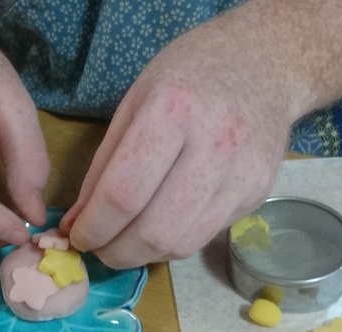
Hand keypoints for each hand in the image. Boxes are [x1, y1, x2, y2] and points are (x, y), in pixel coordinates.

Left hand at [60, 24, 292, 268]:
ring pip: (181, 244)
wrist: (264, 65)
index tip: (77, 237)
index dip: (93, 227)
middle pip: (154, 230)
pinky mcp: (258, 195)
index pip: (123, 193)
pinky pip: (204, 236)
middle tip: (97, 248)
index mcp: (172, 112)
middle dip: (115, 252)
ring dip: (142, 256)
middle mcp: (214, 146)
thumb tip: (78, 221)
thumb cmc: (188, 74)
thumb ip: (104, 164)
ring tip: (123, 245)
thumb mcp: (134, 102)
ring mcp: (242, 175)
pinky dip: (171, 244)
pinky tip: (156, 230)